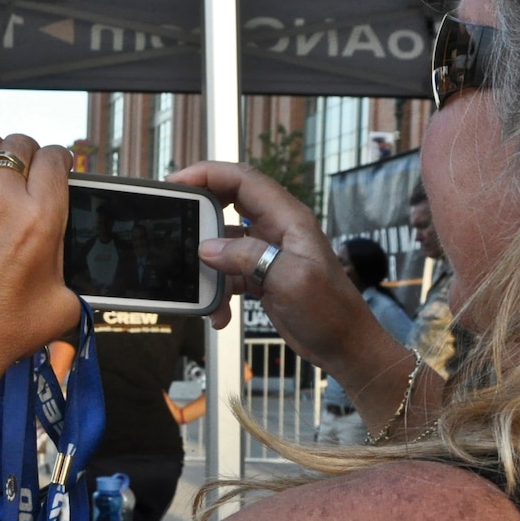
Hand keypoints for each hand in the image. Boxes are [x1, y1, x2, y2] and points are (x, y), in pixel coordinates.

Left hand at [0, 130, 80, 404]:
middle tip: (22, 171)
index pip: (55, 157)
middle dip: (26, 153)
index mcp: (42, 217)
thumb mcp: (64, 305)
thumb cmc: (7, 332)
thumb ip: (71, 271)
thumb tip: (65, 261)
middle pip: (18, 144)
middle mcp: (2, 199)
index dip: (58, 159)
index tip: (54, 167)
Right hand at [176, 161, 402, 384]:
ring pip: (223, 245)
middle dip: (199, 220)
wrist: (344, 346)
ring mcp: (268, 252)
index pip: (243, 180)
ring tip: (206, 294)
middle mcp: (276, 229)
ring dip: (208, 269)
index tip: (176, 184)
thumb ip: (249, 258)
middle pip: (227, 205)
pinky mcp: (262, 275)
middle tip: (175, 235)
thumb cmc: (330, 311)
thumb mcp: (290, 281)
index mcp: (288, 218)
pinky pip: (228, 273)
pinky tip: (220, 314)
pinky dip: (219, 292)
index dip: (208, 174)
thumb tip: (207, 249)